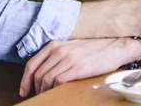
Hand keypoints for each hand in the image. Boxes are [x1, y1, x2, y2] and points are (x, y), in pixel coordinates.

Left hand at [19, 38, 140, 96]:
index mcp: (56, 44)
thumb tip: (46, 70)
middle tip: (37, 95)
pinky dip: (53, 89)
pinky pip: (57, 82)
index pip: (32, 64)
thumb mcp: (73, 46)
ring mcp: (68, 58)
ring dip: (44, 90)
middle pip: (37, 74)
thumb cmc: (97, 47)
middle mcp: (59, 50)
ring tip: (47, 95)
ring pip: (45, 79)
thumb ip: (59, 54)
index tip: (24, 89)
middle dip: (34, 88)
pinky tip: (56, 92)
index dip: (25, 80)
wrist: (116, 46)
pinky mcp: (77, 68)